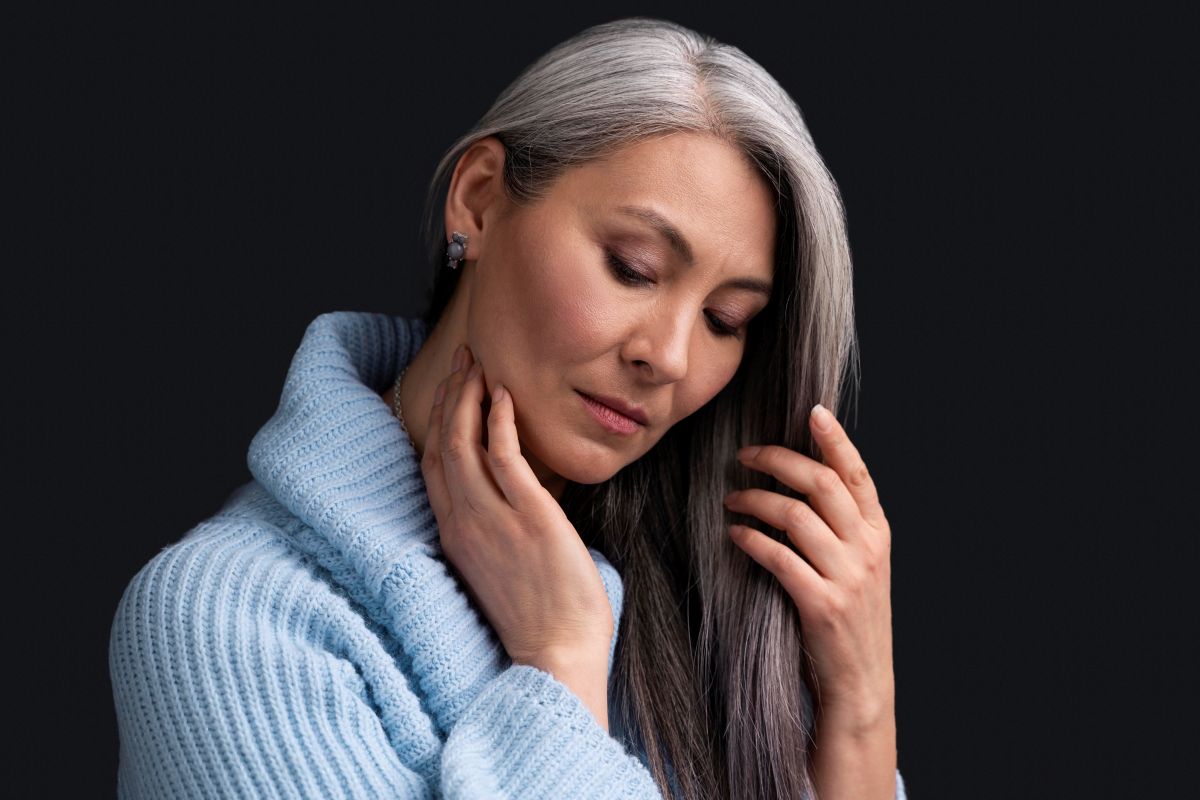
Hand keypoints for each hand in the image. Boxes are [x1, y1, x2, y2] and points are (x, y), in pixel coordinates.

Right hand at [420, 344, 614, 675]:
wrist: (557, 656)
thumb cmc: (539, 618)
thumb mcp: (499, 568)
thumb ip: (494, 529)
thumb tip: (511, 499)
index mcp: (454, 536)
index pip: (433, 465)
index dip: (437, 421)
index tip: (450, 389)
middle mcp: (464, 523)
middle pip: (441, 443)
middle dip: (450, 395)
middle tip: (464, 359)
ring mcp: (492, 520)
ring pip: (464, 442)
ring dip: (469, 397)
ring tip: (479, 364)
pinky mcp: (529, 518)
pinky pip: (503, 456)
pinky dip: (498, 421)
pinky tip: (504, 396)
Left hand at [723, 404, 894, 729]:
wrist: (861, 683)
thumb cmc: (850, 619)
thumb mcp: (861, 566)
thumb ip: (843, 525)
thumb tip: (804, 477)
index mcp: (878, 533)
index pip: (857, 473)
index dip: (835, 439)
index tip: (812, 411)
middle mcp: (867, 549)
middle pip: (820, 483)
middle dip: (777, 460)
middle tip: (744, 455)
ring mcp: (847, 577)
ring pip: (794, 515)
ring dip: (754, 500)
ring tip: (730, 499)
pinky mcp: (822, 604)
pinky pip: (778, 557)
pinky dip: (751, 539)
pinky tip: (734, 534)